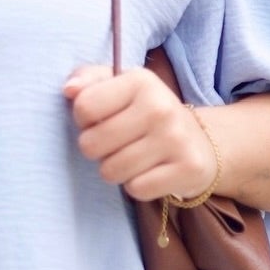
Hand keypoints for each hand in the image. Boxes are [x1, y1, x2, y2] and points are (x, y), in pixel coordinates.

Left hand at [64, 64, 218, 201]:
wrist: (200, 142)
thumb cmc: (146, 112)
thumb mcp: (119, 86)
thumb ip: (88, 80)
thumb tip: (69, 89)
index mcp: (140, 81)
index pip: (84, 107)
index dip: (83, 119)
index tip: (100, 119)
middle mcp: (160, 107)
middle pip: (91, 144)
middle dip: (96, 149)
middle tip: (115, 144)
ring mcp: (176, 139)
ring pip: (111, 171)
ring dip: (115, 170)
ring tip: (131, 158)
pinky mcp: (188, 168)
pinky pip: (136, 189)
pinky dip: (137, 186)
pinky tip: (149, 172)